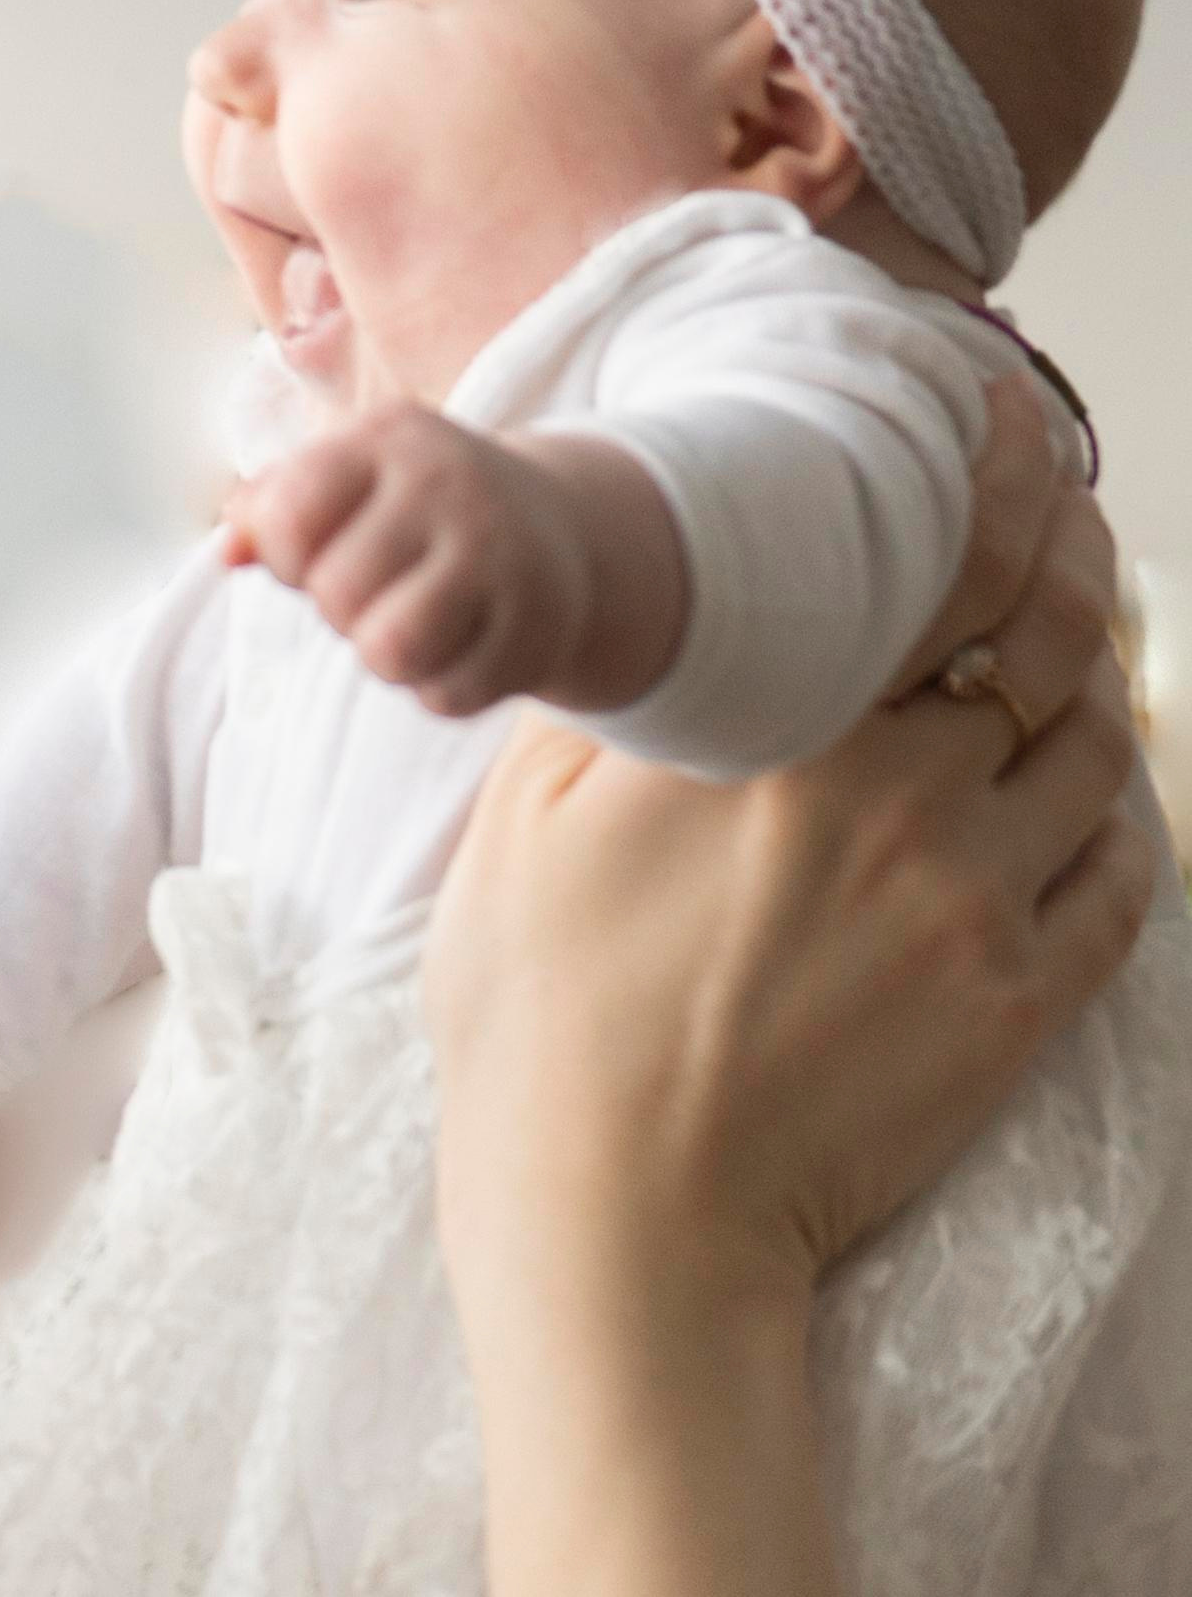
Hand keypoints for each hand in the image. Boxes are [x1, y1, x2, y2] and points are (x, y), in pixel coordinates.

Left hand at [221, 400, 591, 715]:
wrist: (555, 528)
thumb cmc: (417, 507)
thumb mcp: (350, 476)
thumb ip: (274, 506)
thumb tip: (228, 552)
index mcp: (389, 437)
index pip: (289, 519)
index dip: (284, 557)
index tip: (314, 553)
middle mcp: (449, 485)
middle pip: (336, 595)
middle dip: (339, 611)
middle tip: (373, 593)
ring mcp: (500, 556)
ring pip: (390, 651)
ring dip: (383, 657)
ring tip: (405, 624)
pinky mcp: (536, 628)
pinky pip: (445, 695)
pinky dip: (436, 687)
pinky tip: (459, 645)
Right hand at [427, 377, 1154, 1325]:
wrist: (620, 1226)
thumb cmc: (543, 1025)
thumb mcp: (521, 821)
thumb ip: (608, 700)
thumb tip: (650, 617)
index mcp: (780, 733)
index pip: (937, 564)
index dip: (1001, 476)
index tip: (1018, 426)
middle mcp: (902, 796)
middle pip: (1050, 637)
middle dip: (1075, 561)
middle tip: (1070, 529)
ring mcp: (973, 904)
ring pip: (1099, 750)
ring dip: (1101, 687)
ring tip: (1078, 661)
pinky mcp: (1016, 1007)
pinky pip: (1125, 880)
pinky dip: (1130, 818)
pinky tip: (1098, 800)